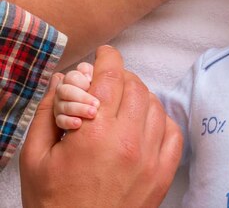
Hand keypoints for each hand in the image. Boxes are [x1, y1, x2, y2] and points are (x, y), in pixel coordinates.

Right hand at [20, 46, 182, 207]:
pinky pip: (173, 133)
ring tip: (124, 100)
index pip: (110, 78)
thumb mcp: (35, 158)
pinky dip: (162, 120)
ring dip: (140, 95)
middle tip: (108, 80)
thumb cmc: (53, 203)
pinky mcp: (163, 174)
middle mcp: (128, 141)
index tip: (104, 54)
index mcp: (95, 133)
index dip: (108, 58)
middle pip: (135, 87)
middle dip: (121, 76)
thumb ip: (48, 114)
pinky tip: (147, 122)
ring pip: (156, 106)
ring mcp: (150, 158)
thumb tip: (63, 80)